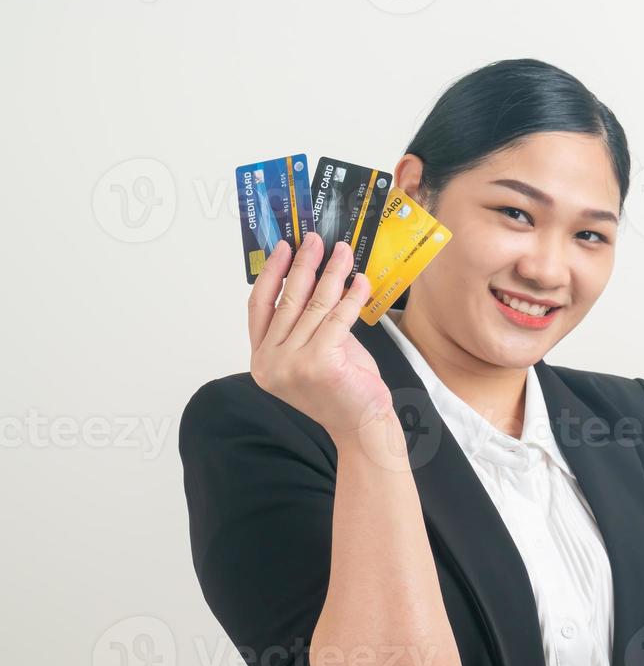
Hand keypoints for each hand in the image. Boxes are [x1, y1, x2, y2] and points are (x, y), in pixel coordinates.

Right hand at [247, 232, 389, 439]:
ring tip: (343, 253)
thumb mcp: (314, 352)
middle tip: (315, 240)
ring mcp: (293, 364)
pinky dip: (352, 296)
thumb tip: (313, 276)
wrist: (363, 426)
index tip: (282, 248)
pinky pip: (338, 318)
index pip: (259, 307)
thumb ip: (305, 323)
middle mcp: (271, 363)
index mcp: (262, 360)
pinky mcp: (321, 362)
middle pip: (287, 301)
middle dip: (303, 265)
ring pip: (315, 306)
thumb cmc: (342, 390)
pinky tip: (361, 281)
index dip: (270, 274)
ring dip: (332, 274)